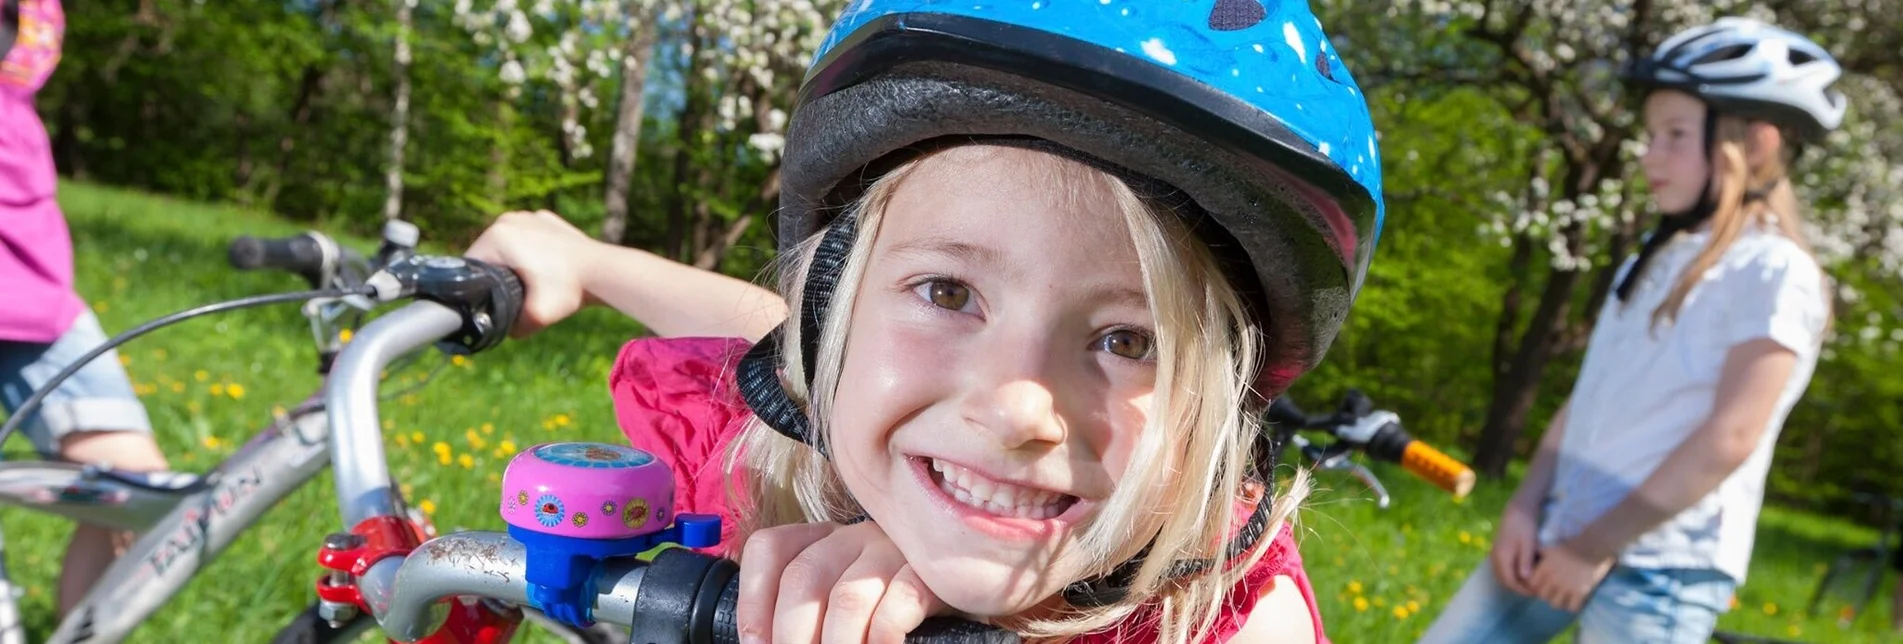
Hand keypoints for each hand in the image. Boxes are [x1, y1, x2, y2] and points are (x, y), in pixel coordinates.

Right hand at [463, 210, 602, 336]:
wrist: (604, 271)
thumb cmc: (570, 289)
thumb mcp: (536, 317)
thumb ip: (512, 328)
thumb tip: (502, 331)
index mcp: (498, 236)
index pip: (472, 265)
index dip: (478, 286)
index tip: (492, 300)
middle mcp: (509, 220)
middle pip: (488, 254)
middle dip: (496, 275)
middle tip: (514, 295)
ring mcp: (528, 216)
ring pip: (507, 246)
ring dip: (512, 264)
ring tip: (530, 283)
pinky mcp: (545, 219)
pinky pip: (527, 239)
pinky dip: (531, 253)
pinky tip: (544, 269)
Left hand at [736, 521, 948, 643]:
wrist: (969, 584)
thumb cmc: (891, 603)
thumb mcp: (845, 598)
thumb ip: (809, 612)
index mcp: (823, 540)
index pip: (771, 549)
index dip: (753, 600)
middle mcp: (854, 537)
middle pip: (804, 578)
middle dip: (791, 635)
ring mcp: (894, 552)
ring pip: (848, 597)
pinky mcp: (930, 573)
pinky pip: (899, 602)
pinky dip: (882, 638)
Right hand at [1488, 499, 1539, 595]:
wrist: (1516, 510)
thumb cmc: (1525, 526)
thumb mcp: (1528, 543)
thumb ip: (1526, 561)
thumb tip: (1525, 578)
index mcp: (1502, 556)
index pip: (1510, 582)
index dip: (1523, 590)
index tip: (1536, 592)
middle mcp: (1495, 557)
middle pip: (1504, 581)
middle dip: (1518, 588)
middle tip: (1534, 591)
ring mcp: (1494, 554)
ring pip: (1502, 576)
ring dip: (1514, 582)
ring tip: (1530, 584)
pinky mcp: (1497, 551)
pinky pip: (1501, 569)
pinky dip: (1510, 575)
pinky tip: (1523, 573)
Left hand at [1527, 542, 1612, 611]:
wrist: (1594, 546)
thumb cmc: (1573, 545)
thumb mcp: (1552, 547)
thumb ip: (1540, 553)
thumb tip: (1532, 555)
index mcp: (1545, 567)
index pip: (1532, 584)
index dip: (1535, 585)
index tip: (1541, 585)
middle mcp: (1554, 579)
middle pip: (1542, 596)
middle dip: (1546, 595)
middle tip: (1553, 592)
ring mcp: (1567, 587)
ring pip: (1555, 604)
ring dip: (1559, 601)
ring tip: (1564, 598)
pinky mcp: (1581, 592)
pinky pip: (1572, 607)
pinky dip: (1573, 606)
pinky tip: (1576, 601)